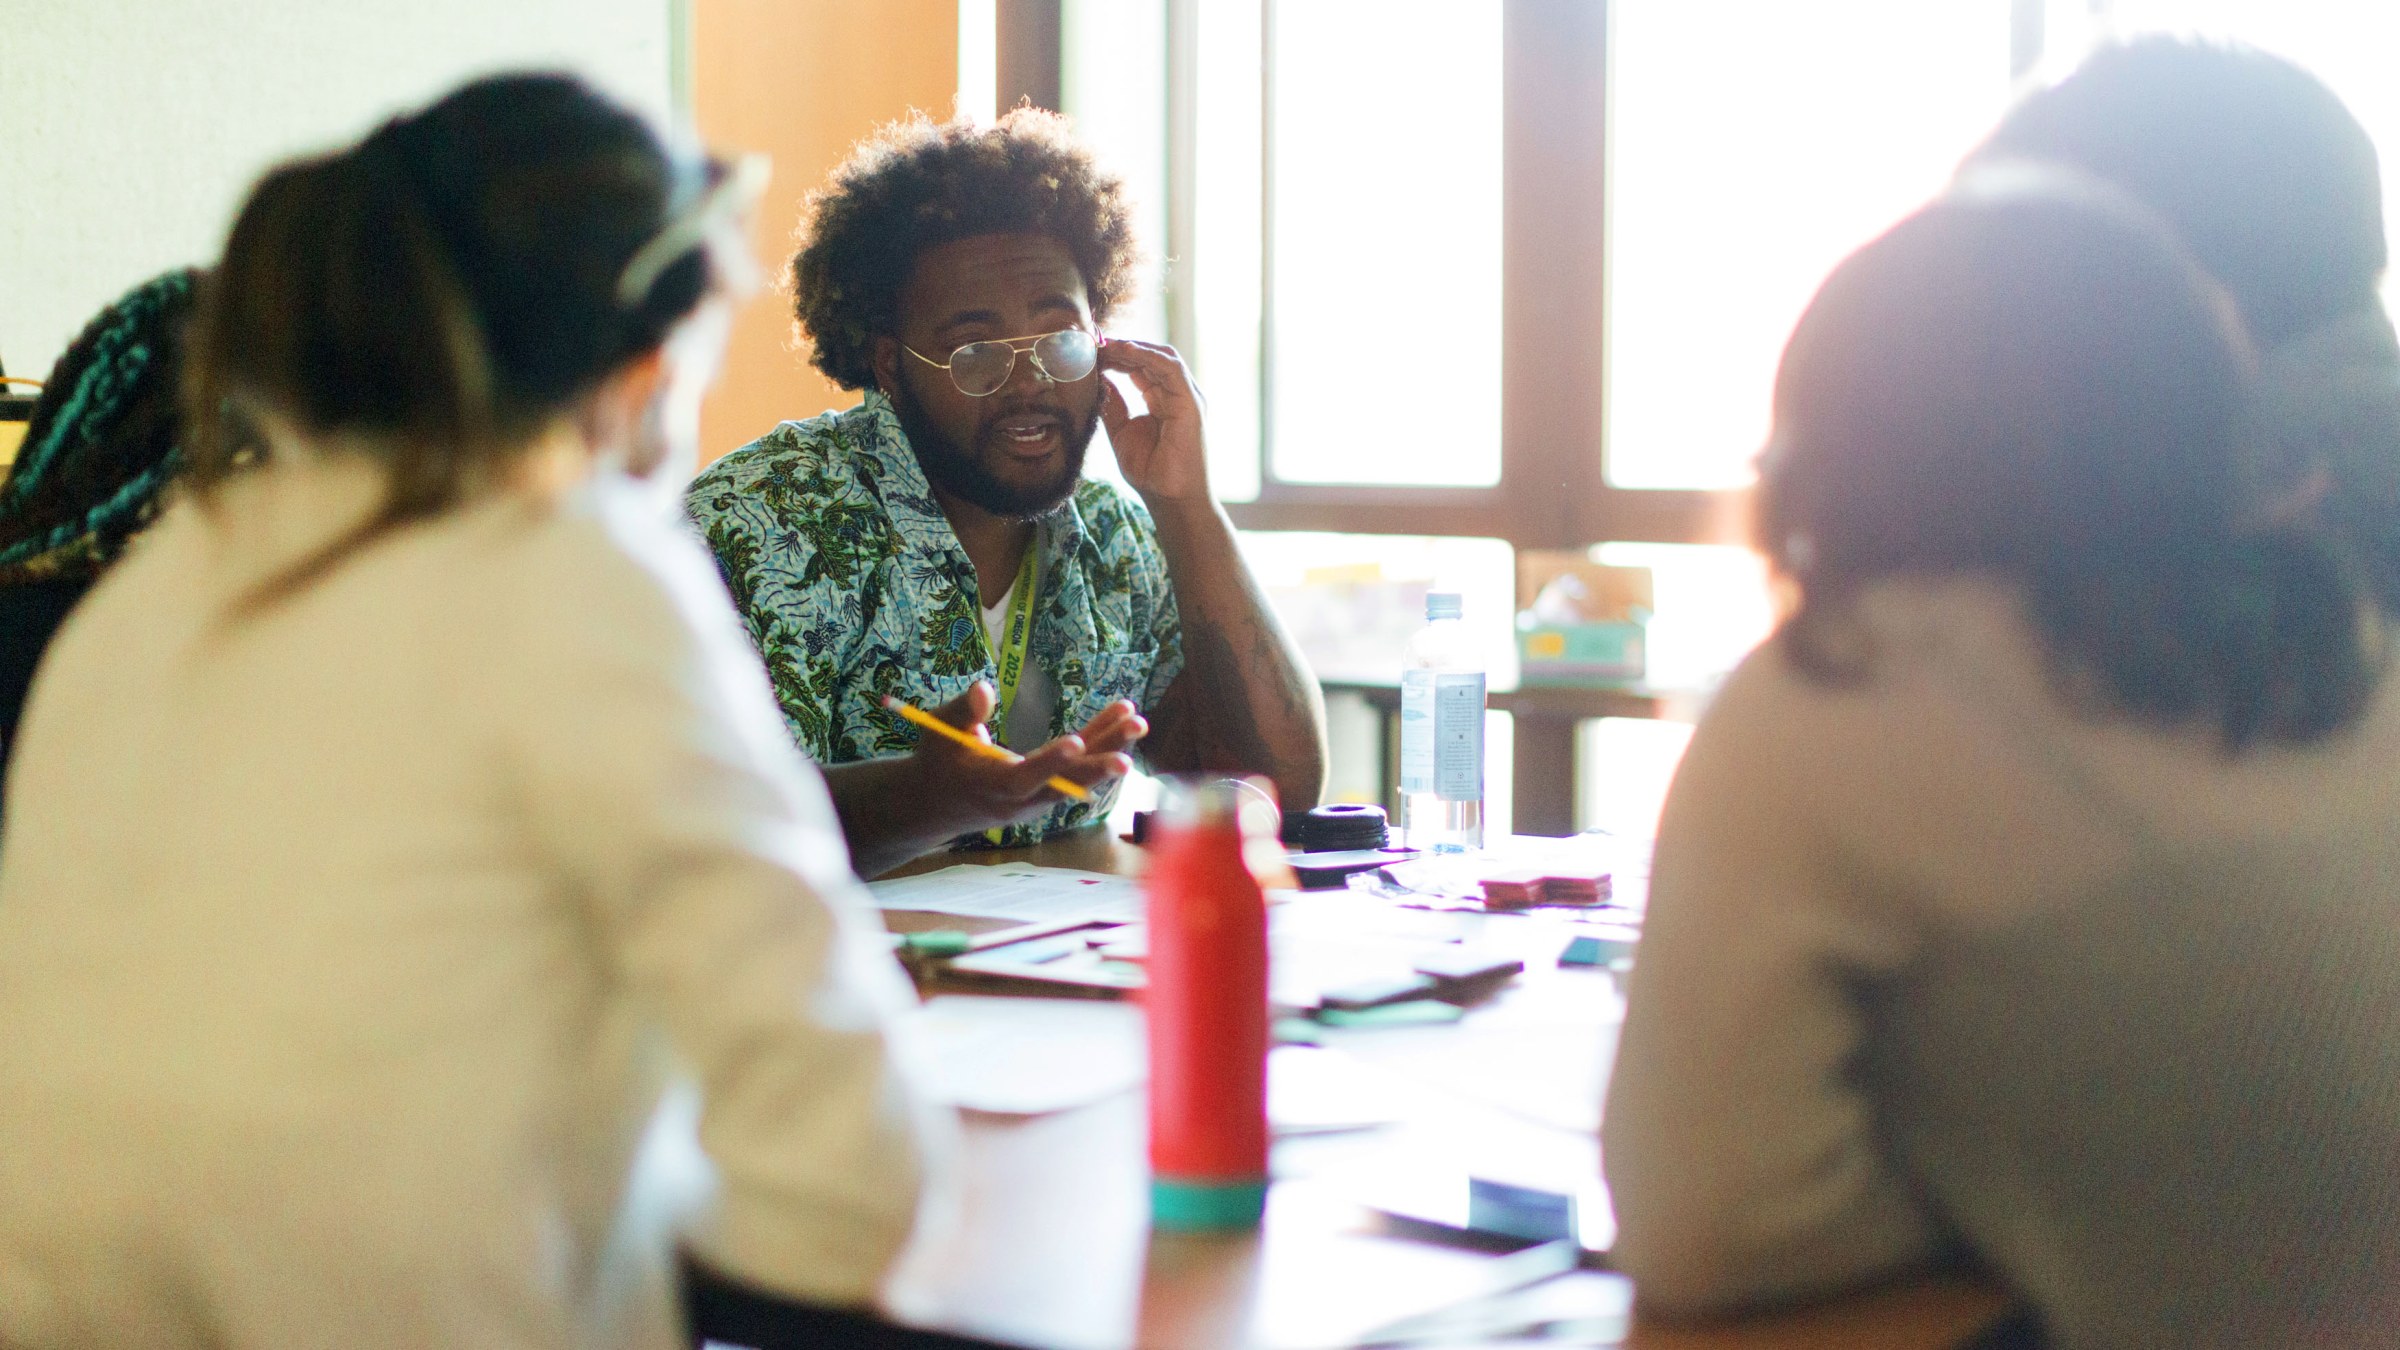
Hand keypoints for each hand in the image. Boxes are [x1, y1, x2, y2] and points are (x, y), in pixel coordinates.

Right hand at [909, 682, 1147, 834]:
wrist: (937, 803)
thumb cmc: (937, 760)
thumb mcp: (939, 732)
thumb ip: (963, 711)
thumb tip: (983, 686)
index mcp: (992, 785)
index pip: (1025, 776)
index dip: (1049, 761)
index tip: (1075, 743)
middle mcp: (1022, 798)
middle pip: (1065, 783)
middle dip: (1099, 765)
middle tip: (1129, 749)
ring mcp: (1039, 798)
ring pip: (1079, 776)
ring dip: (1110, 748)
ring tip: (1138, 721)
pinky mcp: (1049, 789)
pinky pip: (1080, 767)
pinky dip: (1101, 744)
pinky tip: (1123, 718)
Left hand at [1099, 338, 1212, 507]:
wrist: (1172, 500)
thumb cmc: (1152, 474)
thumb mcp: (1121, 433)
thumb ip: (1113, 406)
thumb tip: (1098, 380)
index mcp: (1163, 401)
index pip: (1141, 368)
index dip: (1117, 357)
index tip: (1091, 351)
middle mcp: (1177, 396)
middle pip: (1151, 359)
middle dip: (1123, 348)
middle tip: (1094, 341)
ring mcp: (1187, 398)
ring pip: (1161, 358)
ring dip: (1132, 347)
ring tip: (1105, 343)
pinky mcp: (1191, 404)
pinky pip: (1171, 370)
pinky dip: (1148, 356)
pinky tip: (1125, 351)